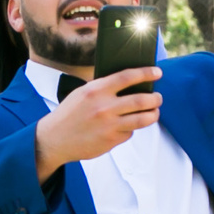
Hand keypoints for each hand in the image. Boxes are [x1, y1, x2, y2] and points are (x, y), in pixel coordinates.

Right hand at [33, 69, 161, 176]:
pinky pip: (130, 132)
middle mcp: (105, 107)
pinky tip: (126, 126)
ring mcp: (110, 125)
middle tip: (158, 97)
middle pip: (142, 100)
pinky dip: (131, 129)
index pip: (128, 77)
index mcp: (96, 90)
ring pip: (143, 119)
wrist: (55, 139)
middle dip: (155, 98)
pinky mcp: (111, 141)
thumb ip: (104, 88)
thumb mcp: (82, 93)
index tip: (157, 72)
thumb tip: (130, 84)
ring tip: (154, 112)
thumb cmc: (69, 114)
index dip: (146, 73)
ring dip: (153, 114)